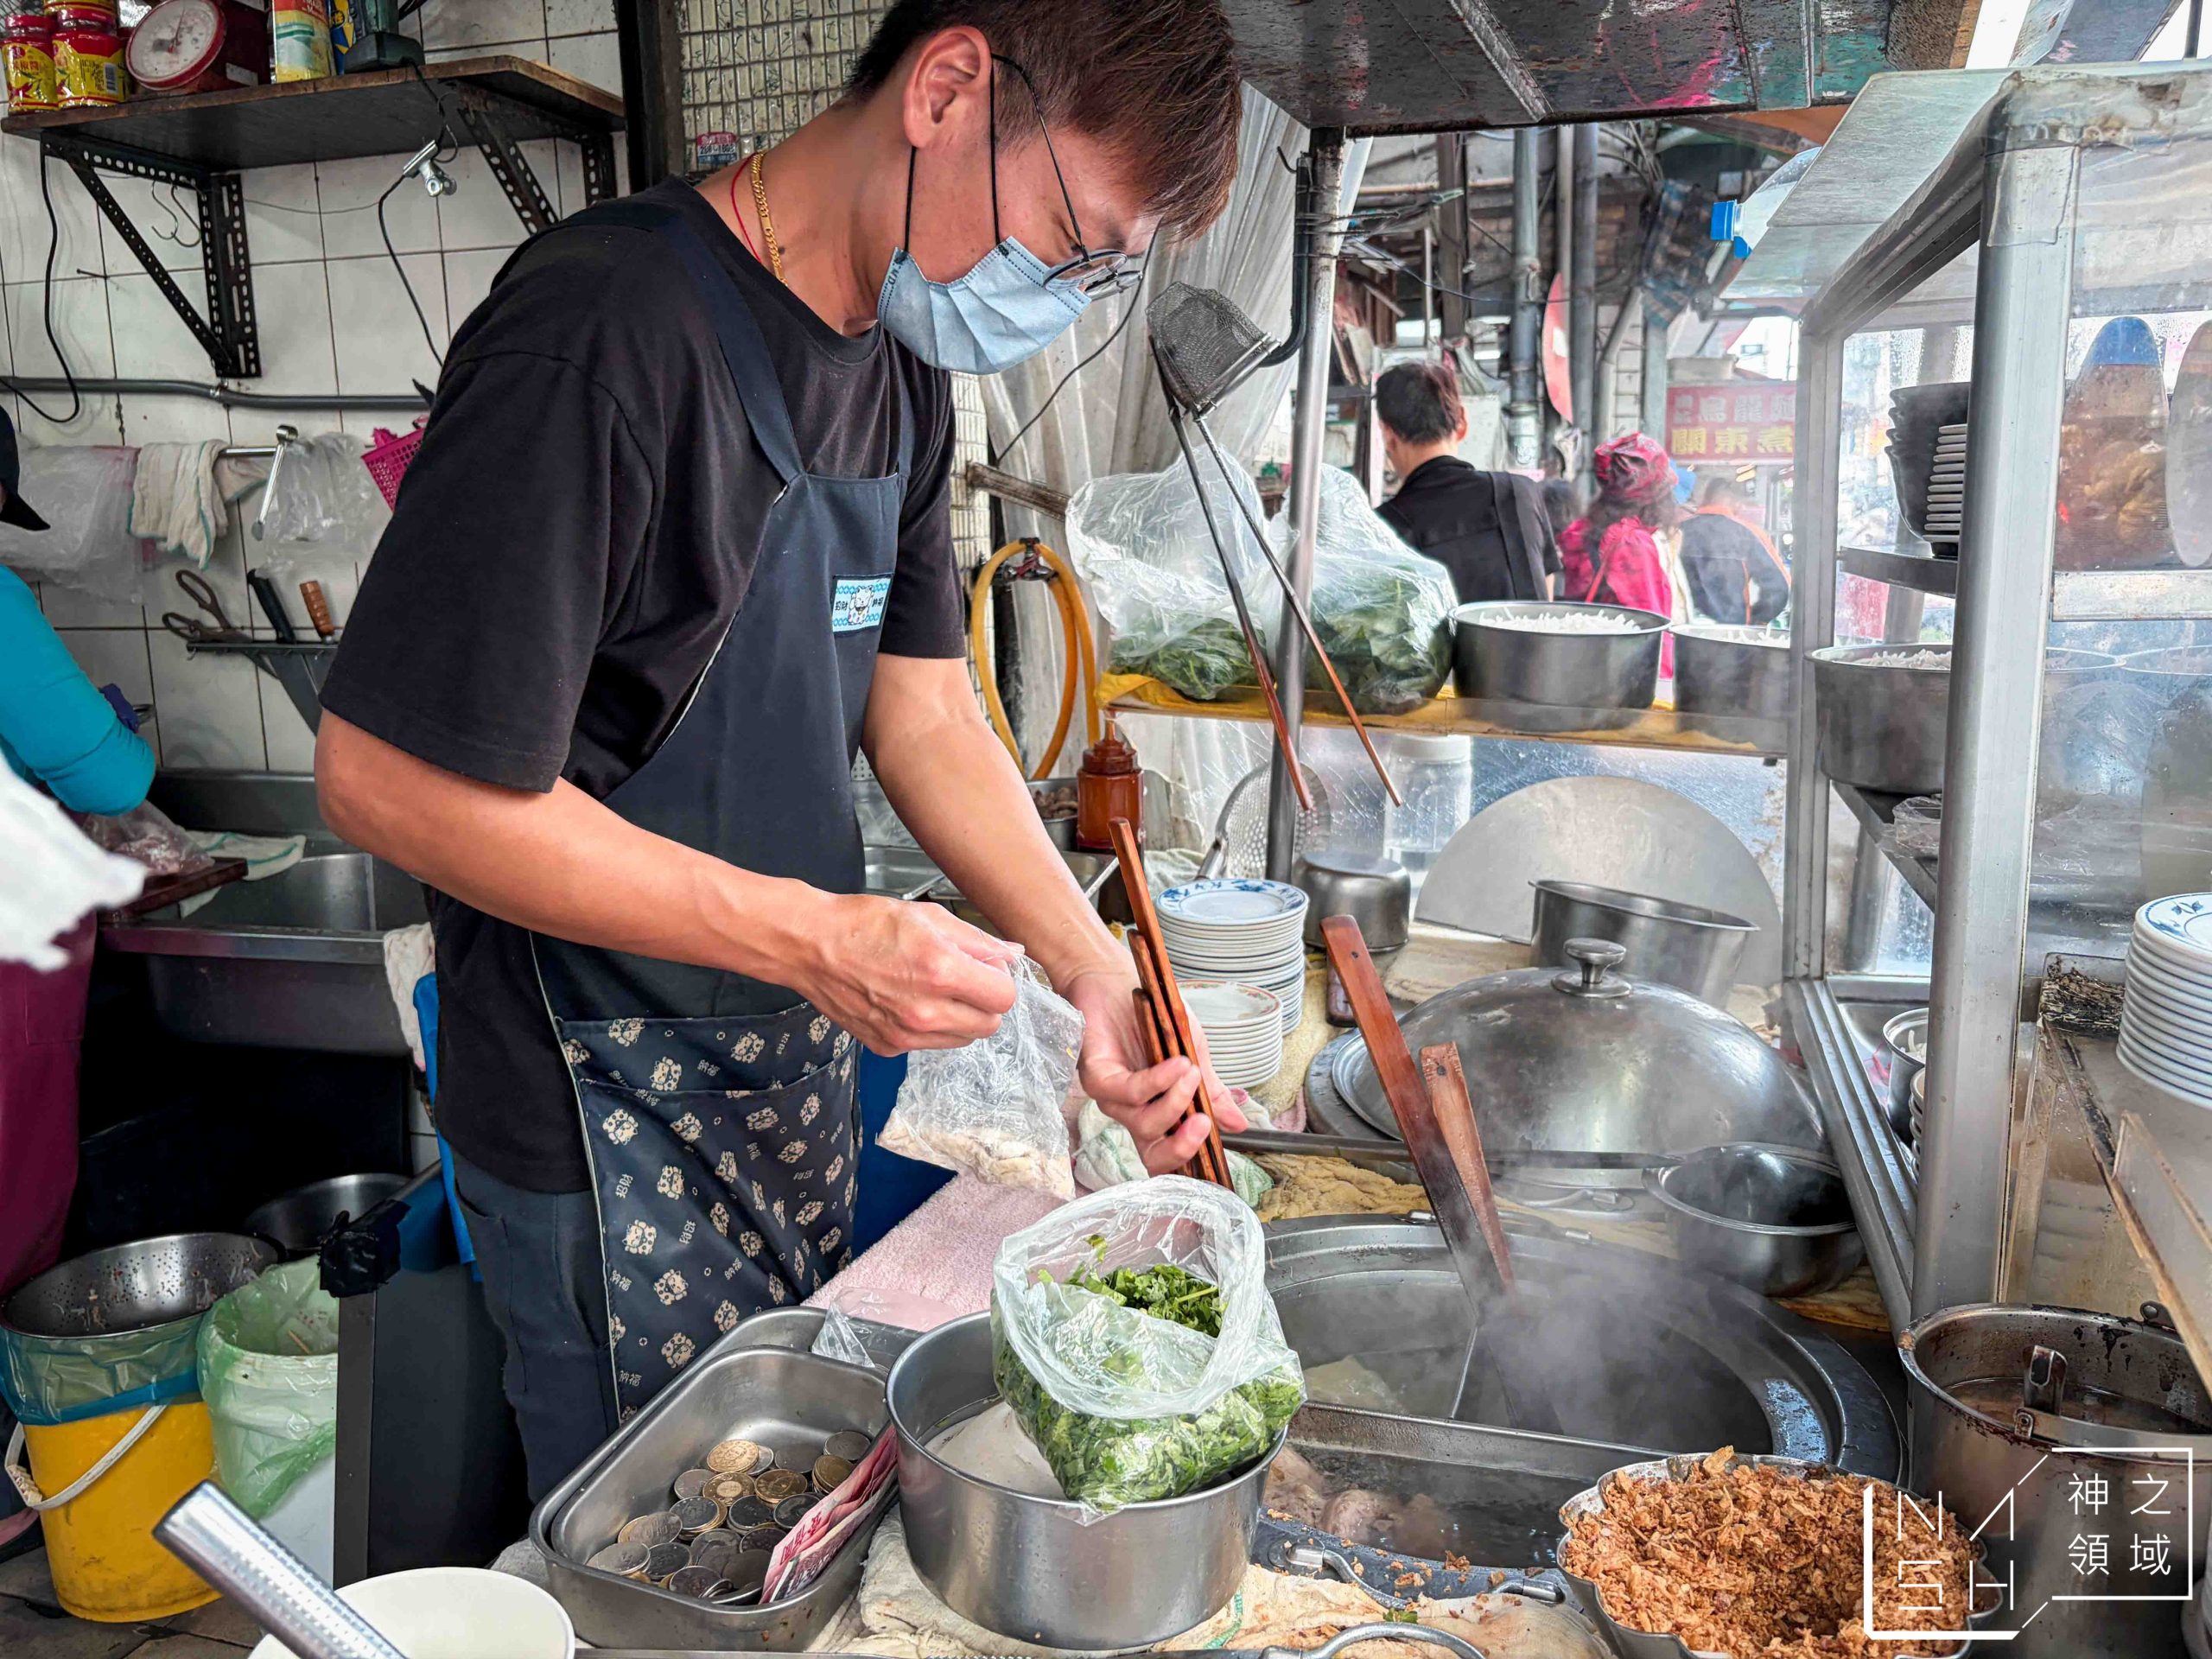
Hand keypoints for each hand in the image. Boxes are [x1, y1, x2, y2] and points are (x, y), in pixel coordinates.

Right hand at [796, 893, 1020, 1054]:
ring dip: (960, 1017)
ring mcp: (905, 1035)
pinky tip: (908, 1000)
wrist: (812, 946)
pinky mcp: (888, 1046)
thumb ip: (978, 941)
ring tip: (932, 988)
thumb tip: (1014, 955)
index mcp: (941, 972)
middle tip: (962, 979)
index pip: (1004, 997)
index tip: (985, 969)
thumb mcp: (929, 917)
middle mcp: (925, 1011)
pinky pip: (930, 1044)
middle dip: (984, 1002)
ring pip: (962, 1039)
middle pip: (989, 1025)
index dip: (998, 980)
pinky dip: (930, 1027)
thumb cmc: (866, 924)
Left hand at [1063, 964, 1247, 1174]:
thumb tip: (1238, 1125)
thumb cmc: (1153, 1015)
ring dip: (1175, 1101)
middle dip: (1182, 1147)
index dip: (1190, 1160)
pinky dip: (1157, 1081)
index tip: (1216, 1149)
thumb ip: (1211, 1091)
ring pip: (1144, 1123)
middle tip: (1205, 1124)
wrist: (1116, 976)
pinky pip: (1129, 1092)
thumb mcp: (1193, 1052)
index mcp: (1155, 1110)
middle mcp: (1131, 1111)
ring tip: (1191, 1071)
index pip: (1168, 1155)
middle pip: (1153, 1154)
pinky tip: (1177, 1065)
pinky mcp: (1096, 1076)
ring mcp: (1112, 1098)